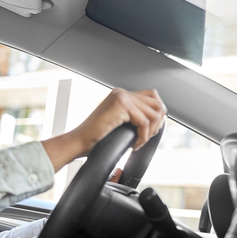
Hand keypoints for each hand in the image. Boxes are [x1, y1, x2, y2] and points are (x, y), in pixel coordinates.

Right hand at [41, 88, 165, 171]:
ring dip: (150, 132)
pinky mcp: (120, 106)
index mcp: (120, 94)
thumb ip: (132, 117)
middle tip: (147, 137)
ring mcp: (121, 97)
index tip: (151, 130)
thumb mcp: (118, 122)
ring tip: (140, 141)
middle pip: (156, 102)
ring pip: (153, 113)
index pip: (152, 97)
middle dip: (157, 123)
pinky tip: (134, 144)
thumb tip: (157, 121)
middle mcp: (121, 93)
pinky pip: (144, 122)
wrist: (79, 141)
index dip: (157, 115)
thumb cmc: (95, 137)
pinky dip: (143, 137)